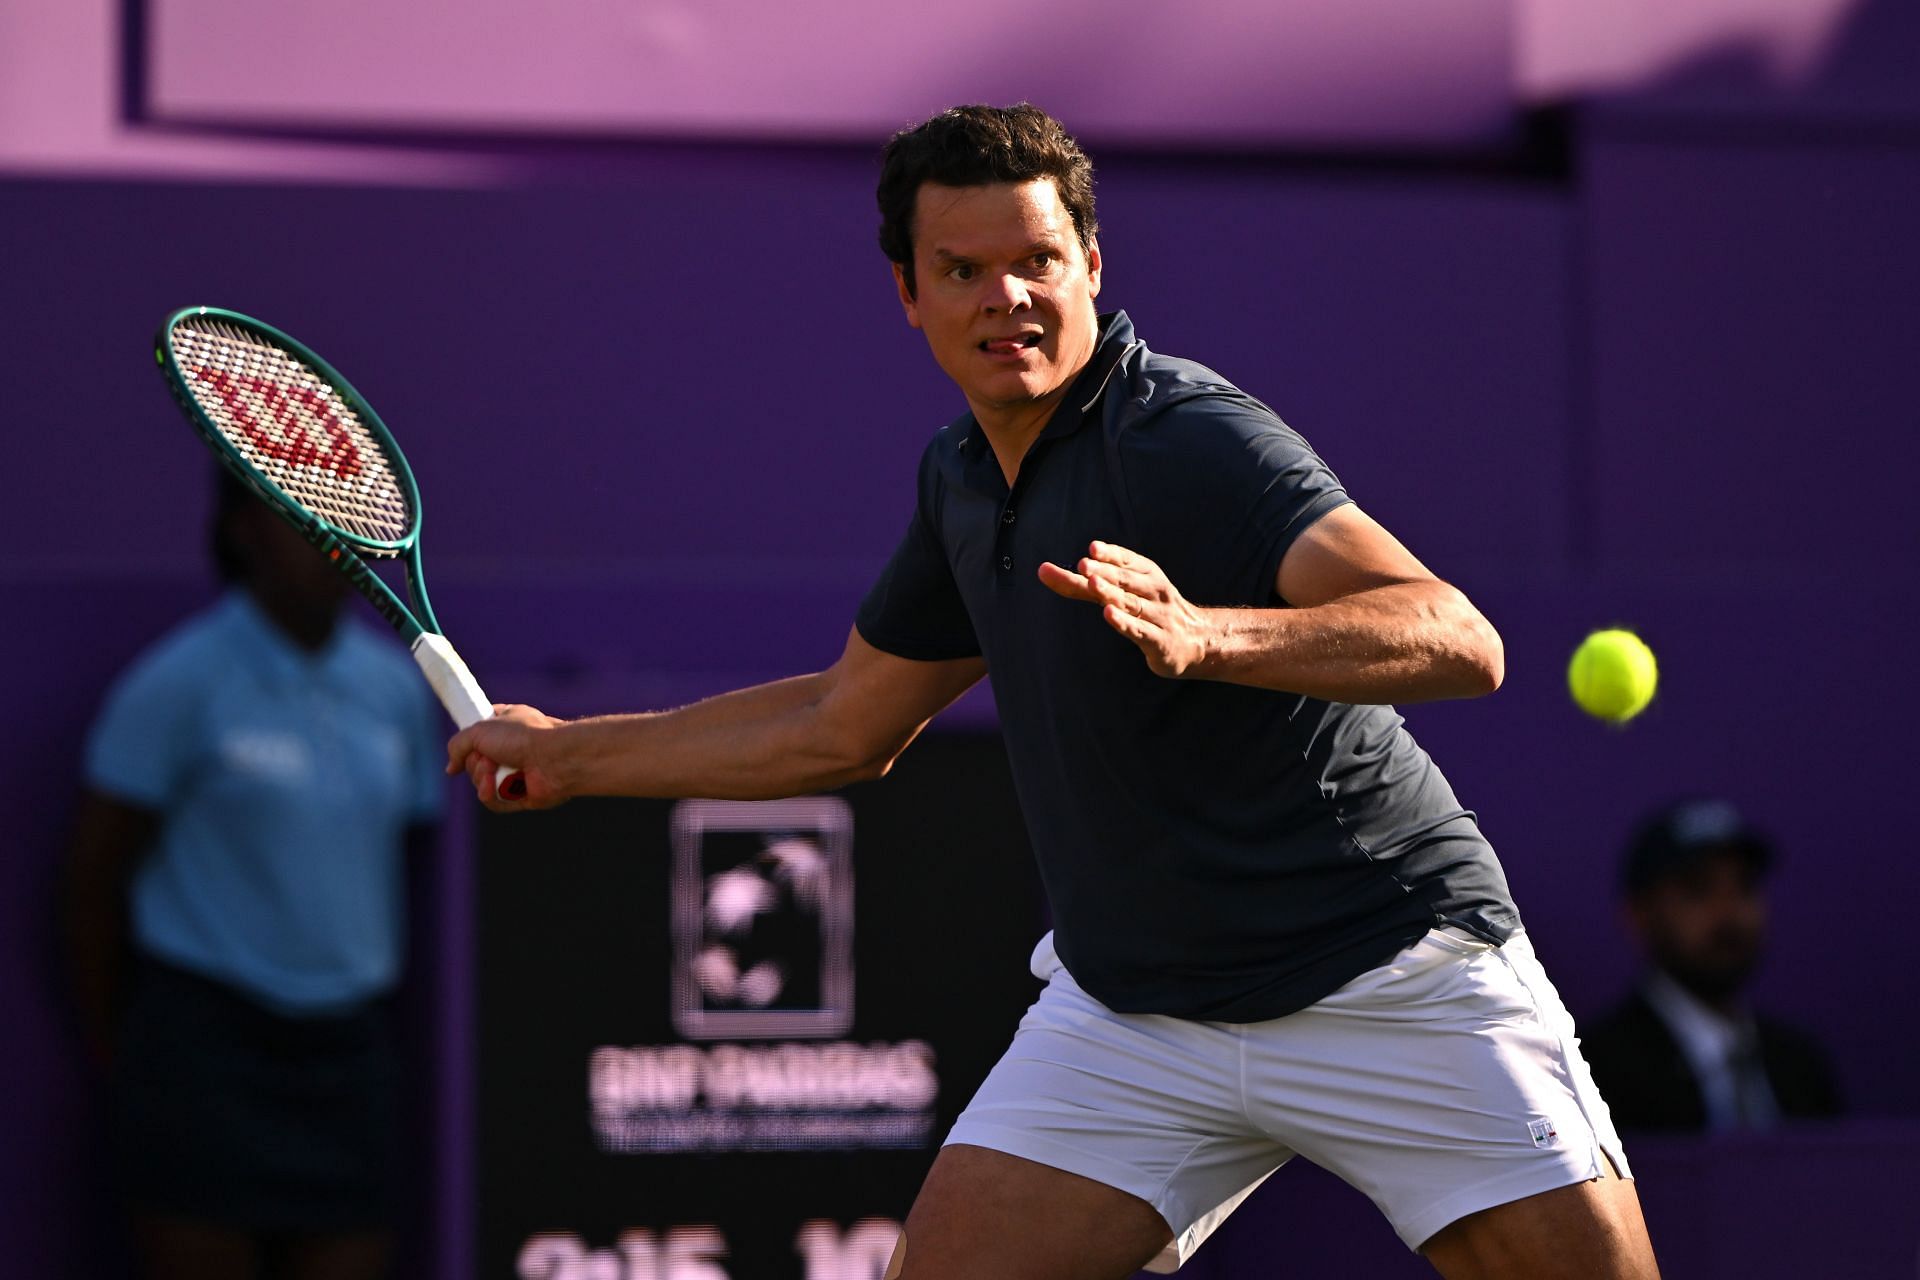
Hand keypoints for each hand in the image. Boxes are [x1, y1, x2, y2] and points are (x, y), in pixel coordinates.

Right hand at [447, 703, 566, 810]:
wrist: (554, 758)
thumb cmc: (523, 736)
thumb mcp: (479, 730)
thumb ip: (458, 745)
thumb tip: (452, 767)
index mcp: (506, 724)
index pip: (479, 732)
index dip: (468, 741)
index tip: (463, 747)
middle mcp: (511, 748)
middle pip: (474, 763)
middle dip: (475, 763)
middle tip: (486, 759)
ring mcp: (517, 772)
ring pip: (482, 783)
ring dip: (482, 779)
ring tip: (493, 771)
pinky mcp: (522, 795)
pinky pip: (495, 801)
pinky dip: (491, 795)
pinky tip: (494, 787)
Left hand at [1038, 541, 1213, 677]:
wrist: (1198, 642)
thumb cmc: (1152, 612)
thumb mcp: (1124, 592)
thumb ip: (1084, 585)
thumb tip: (1045, 571)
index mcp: (1147, 574)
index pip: (1127, 561)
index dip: (1110, 555)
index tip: (1092, 548)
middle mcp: (1154, 591)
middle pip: (1125, 580)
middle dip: (1105, 571)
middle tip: (1083, 563)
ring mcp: (1157, 616)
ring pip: (1131, 602)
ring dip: (1111, 592)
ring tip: (1092, 583)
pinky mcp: (1158, 641)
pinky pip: (1139, 630)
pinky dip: (1124, 622)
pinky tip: (1109, 614)